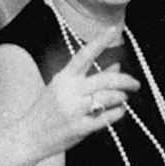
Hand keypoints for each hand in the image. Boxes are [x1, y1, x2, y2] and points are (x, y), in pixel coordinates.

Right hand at [30, 27, 140, 156]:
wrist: (28, 136)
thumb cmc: (47, 110)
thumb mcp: (64, 88)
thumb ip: (90, 77)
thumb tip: (116, 66)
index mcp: (64, 78)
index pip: (84, 55)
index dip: (99, 42)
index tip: (112, 30)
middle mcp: (70, 92)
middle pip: (105, 80)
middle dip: (125, 80)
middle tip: (136, 84)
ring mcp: (74, 110)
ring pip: (108, 98)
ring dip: (121, 97)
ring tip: (124, 98)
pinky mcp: (79, 128)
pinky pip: (106, 118)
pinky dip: (117, 113)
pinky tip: (120, 111)